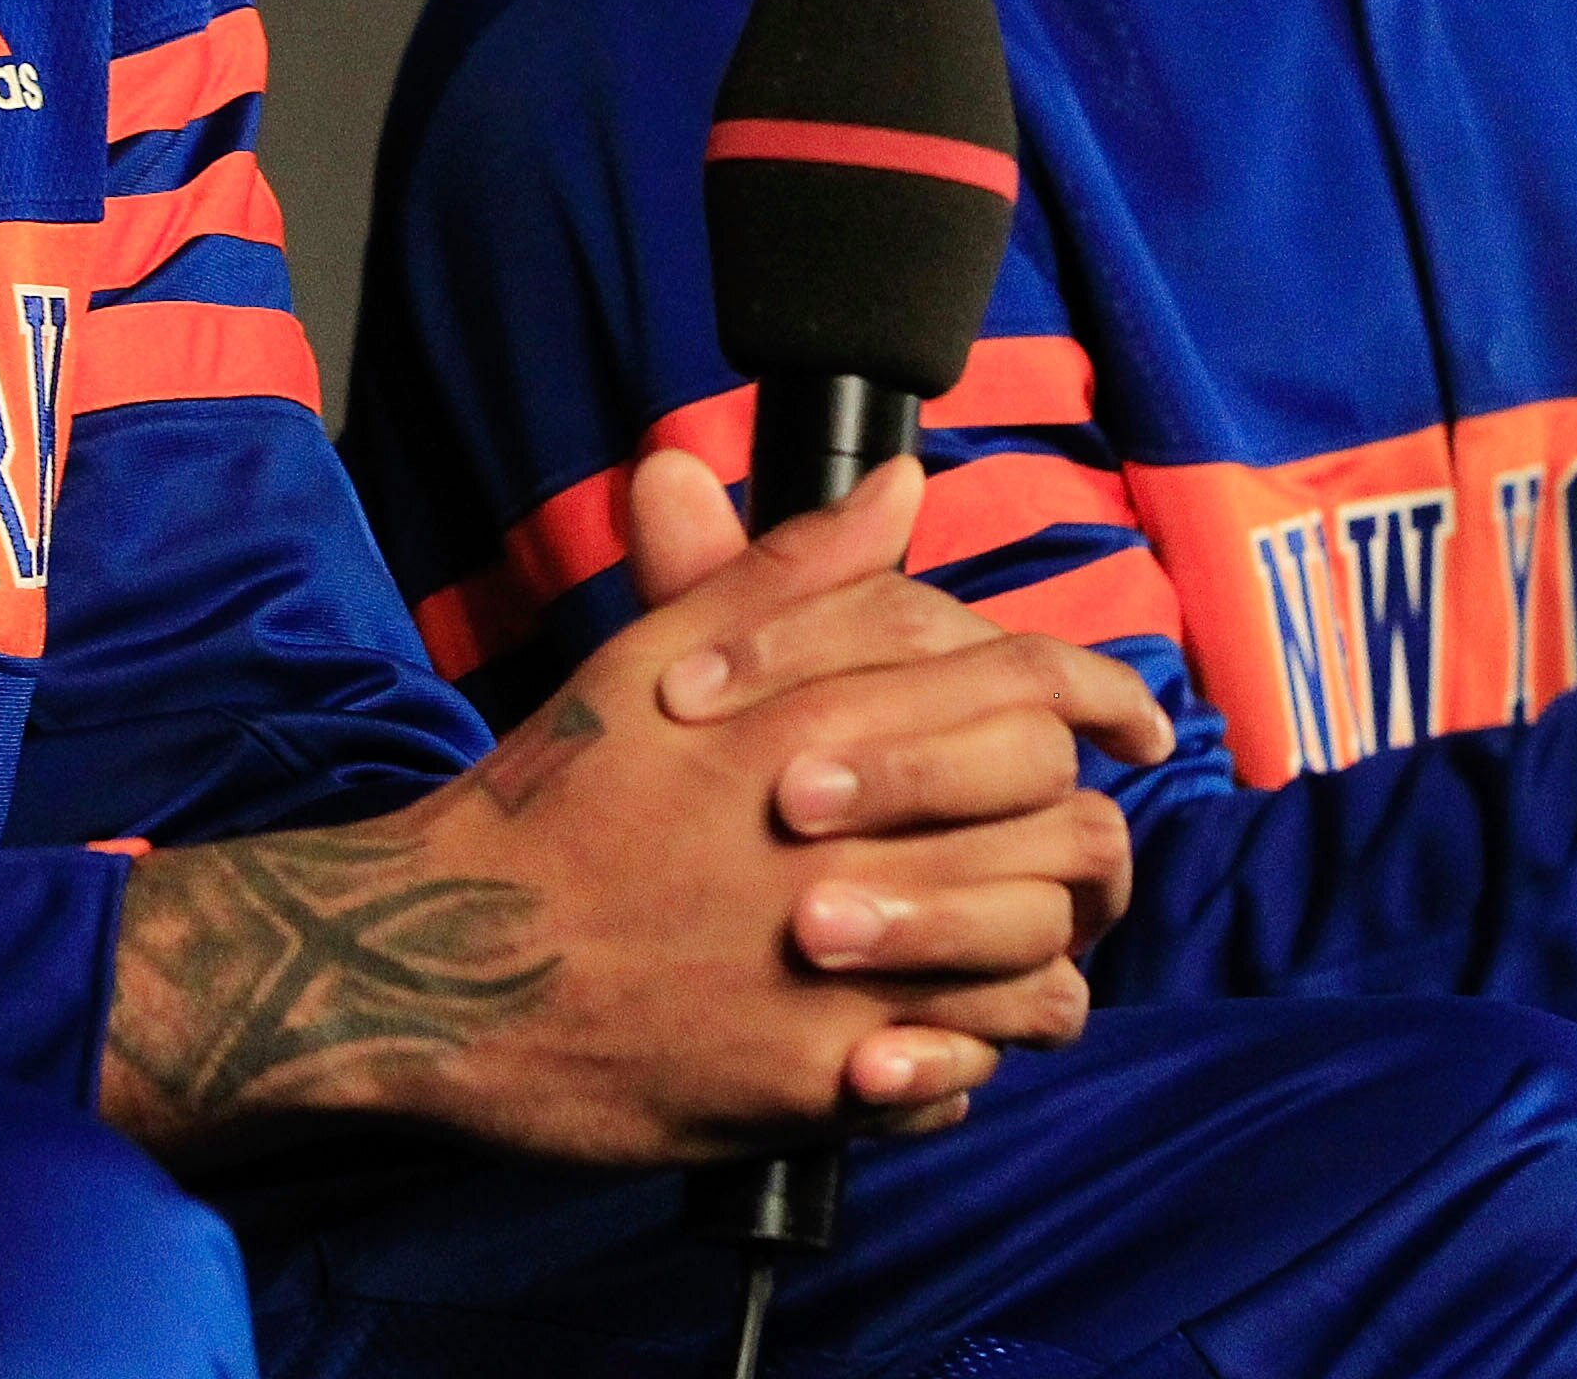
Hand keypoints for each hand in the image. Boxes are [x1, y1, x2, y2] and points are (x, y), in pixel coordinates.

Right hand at [97, 454, 1173, 1169]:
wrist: (439, 961)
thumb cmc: (550, 804)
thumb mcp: (655, 657)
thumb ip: (792, 573)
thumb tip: (902, 487)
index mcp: (819, 725)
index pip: (1026, 693)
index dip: (1105, 696)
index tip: (1138, 721)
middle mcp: (851, 848)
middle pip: (1064, 834)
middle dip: (1086, 845)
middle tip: (1075, 856)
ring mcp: (843, 979)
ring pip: (1042, 973)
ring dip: (1043, 960)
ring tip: (1009, 954)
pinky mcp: (819, 1089)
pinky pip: (966, 1079)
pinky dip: (970, 1059)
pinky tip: (930, 1038)